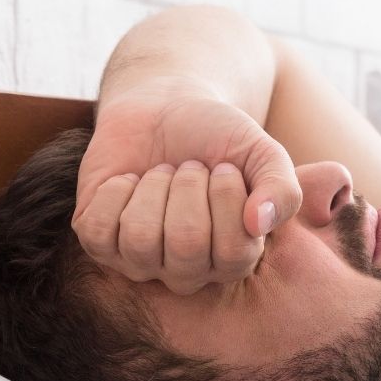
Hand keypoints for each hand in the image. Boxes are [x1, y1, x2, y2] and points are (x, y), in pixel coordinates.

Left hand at [73, 88, 300, 294]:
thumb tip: (259, 222)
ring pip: (141, 239)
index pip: (235, 251)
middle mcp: (185, 272)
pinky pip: (99, 231)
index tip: (223, 168)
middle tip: (189, 167)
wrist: (164, 108)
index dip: (227, 198)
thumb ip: (281, 187)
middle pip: (186, 245)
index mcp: (232, 260)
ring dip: (152, 187)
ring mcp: (138, 262)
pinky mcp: (99, 242)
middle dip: (188, 186)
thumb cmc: (218, 137)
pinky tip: (128, 182)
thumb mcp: (262, 153)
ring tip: (161, 173)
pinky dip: (115, 191)